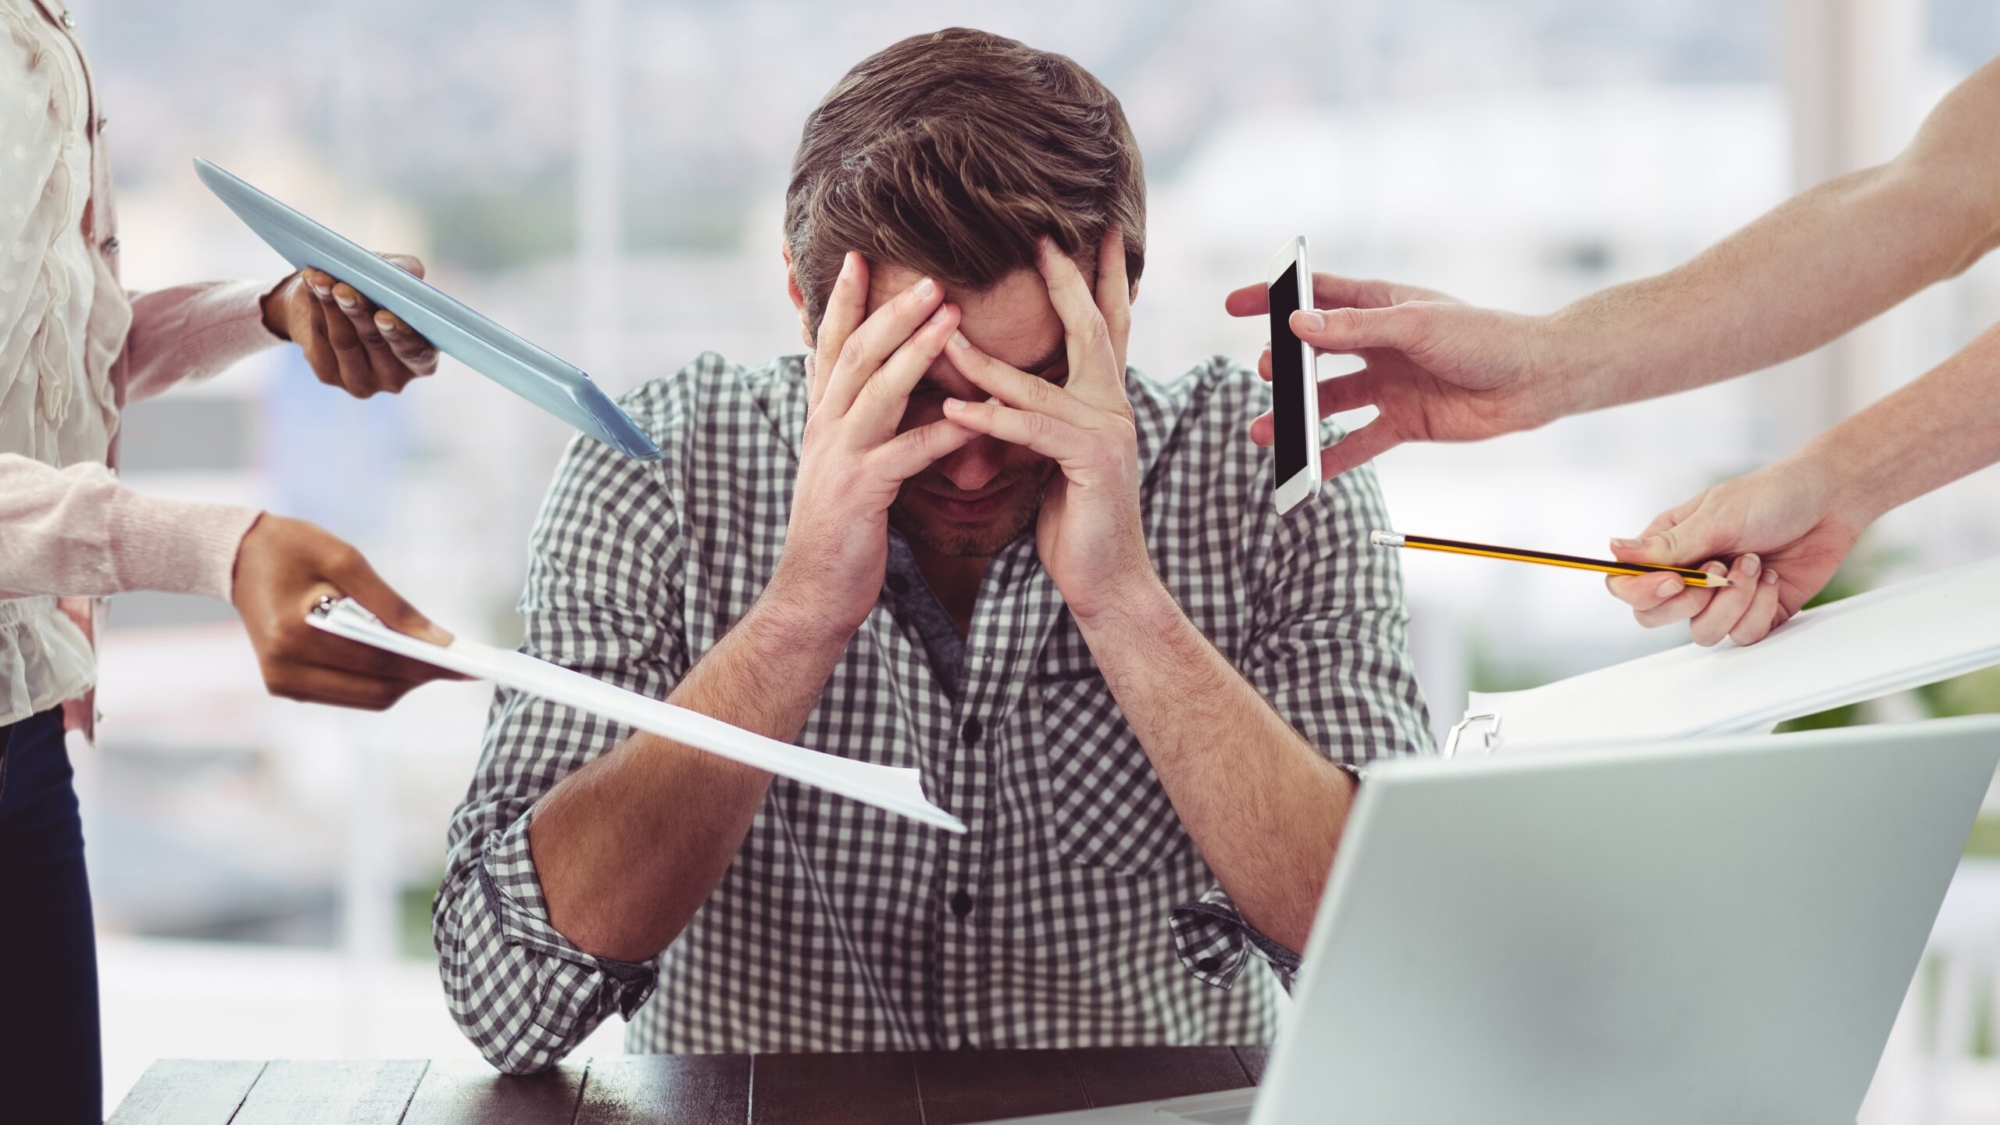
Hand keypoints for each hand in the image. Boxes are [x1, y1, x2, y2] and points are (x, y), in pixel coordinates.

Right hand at [231, 514, 465, 708]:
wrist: (237, 557)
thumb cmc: (292, 547)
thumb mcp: (345, 559)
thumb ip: (392, 604)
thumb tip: (439, 640)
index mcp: (294, 635)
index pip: (378, 661)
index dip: (428, 665)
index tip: (468, 664)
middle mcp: (284, 670)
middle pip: (376, 690)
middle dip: (421, 677)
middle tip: (460, 663)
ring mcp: (282, 683)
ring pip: (366, 699)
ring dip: (404, 681)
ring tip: (436, 659)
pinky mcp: (285, 687)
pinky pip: (349, 694)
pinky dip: (379, 680)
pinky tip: (401, 658)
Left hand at [262, 256, 440, 397]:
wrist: (331, 302)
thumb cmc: (374, 289)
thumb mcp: (394, 275)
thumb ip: (407, 271)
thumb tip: (408, 272)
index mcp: (422, 358)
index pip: (417, 353)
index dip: (402, 335)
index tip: (383, 315)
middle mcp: (395, 377)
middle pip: (375, 343)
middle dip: (358, 312)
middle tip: (343, 290)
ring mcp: (361, 381)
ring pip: (344, 340)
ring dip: (331, 305)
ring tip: (321, 278)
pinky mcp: (328, 374)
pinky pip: (321, 338)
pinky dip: (316, 306)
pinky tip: (313, 286)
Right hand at [769, 253, 975, 637]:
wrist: (812, 593)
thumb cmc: (840, 530)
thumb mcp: (843, 465)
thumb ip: (859, 424)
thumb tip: (879, 390)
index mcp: (822, 419)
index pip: (831, 346)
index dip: (844, 301)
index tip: (860, 256)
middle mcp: (824, 429)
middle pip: (856, 354)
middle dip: (891, 310)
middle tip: (931, 274)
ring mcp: (839, 458)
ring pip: (878, 391)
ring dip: (916, 351)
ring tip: (953, 318)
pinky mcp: (860, 493)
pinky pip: (906, 454)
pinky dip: (942, 432)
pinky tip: (976, 417)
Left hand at [943, 230, 1154, 622]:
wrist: (1106, 582)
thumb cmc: (1075, 521)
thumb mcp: (1053, 457)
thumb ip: (1038, 417)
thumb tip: (1001, 387)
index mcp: (1105, 401)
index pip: (1103, 327)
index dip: (1098, 279)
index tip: (1090, 233)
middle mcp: (1114, 407)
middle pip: (1092, 329)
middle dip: (1067, 281)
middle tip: (1042, 237)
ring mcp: (1108, 433)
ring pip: (1040, 383)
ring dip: (986, 360)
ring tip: (944, 333)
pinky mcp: (1091, 463)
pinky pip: (1032, 431)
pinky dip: (991, 419)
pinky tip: (955, 410)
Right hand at [1224, 274, 1561, 478]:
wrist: (1534, 381)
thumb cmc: (1483, 337)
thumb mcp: (1415, 325)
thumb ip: (1354, 328)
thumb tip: (1297, 326)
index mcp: (1380, 305)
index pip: (1316, 296)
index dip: (1274, 298)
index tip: (1235, 305)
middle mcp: (1379, 344)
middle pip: (1315, 354)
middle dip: (1284, 366)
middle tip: (1266, 374)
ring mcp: (1389, 384)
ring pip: (1329, 402)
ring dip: (1297, 417)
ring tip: (1265, 432)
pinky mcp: (1403, 422)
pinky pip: (1359, 442)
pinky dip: (1332, 458)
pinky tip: (1306, 471)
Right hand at [1603, 457, 1866, 645]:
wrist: (1832, 502)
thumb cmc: (1772, 496)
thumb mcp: (1717, 516)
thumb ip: (1668, 544)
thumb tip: (1613, 551)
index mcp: (1667, 546)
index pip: (1626, 584)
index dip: (1642, 592)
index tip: (1676, 581)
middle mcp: (1688, 575)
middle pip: (1654, 617)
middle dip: (1692, 601)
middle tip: (1720, 572)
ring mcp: (1720, 599)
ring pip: (1701, 632)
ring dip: (1733, 601)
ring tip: (1755, 565)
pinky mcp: (1754, 614)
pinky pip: (1741, 636)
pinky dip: (1760, 609)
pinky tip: (1771, 578)